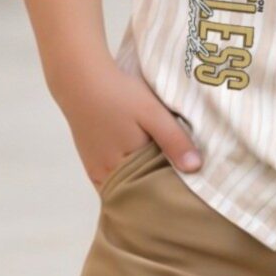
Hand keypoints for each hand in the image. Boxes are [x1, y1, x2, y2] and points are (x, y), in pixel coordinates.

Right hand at [59, 66, 200, 192]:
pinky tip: (143, 172)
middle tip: (183, 186)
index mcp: (125, 168)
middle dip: (159, 192)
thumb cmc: (119, 95)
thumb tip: (195, 169)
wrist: (80, 80)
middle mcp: (108, 177)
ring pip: (127, 189)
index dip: (173, 190)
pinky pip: (114, 183)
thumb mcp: (153, 113)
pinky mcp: (92, 166)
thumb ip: (174, 140)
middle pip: (140, 194)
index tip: (192, 188)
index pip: (155, 192)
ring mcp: (97, 174)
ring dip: (143, 185)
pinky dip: (128, 181)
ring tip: (166, 176)